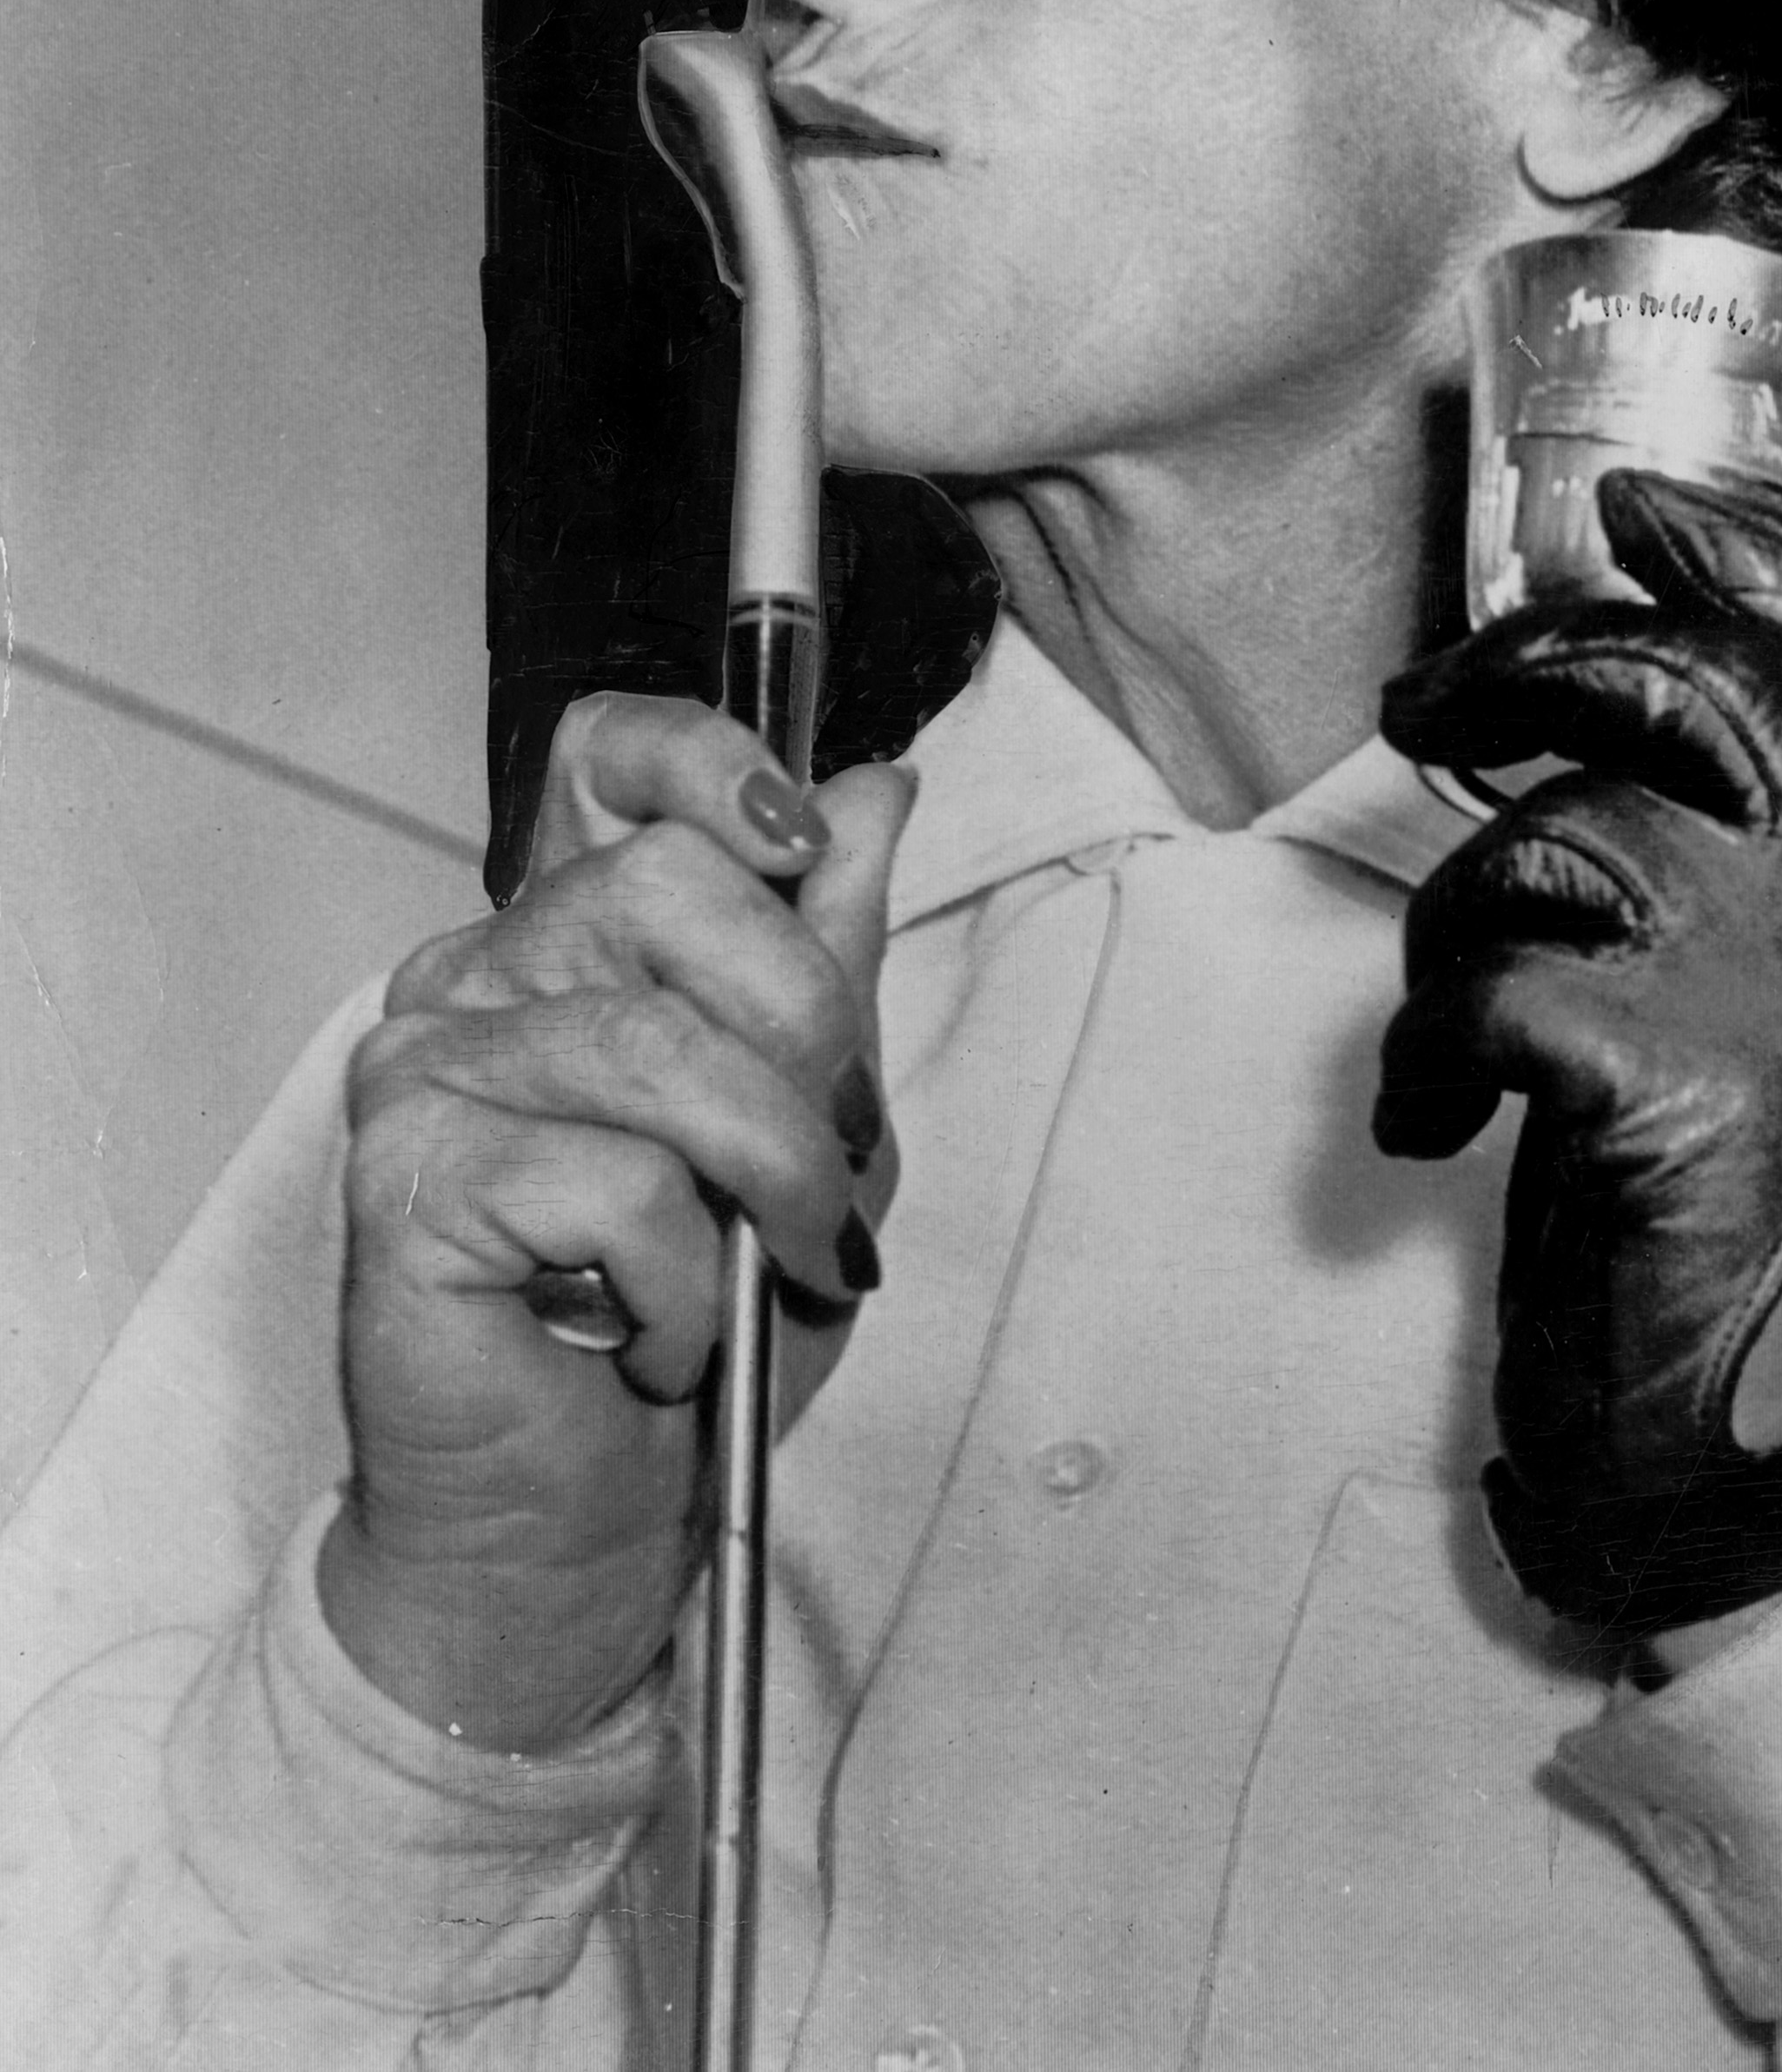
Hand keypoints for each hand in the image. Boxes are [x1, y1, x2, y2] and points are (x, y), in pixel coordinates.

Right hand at [318, 695, 912, 1751]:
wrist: (591, 1526)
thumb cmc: (702, 1321)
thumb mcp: (814, 1119)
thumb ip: (831, 952)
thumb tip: (877, 788)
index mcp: (572, 934)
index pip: (604, 757)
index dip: (706, 759)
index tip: (799, 843)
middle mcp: (477, 970)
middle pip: (661, 883)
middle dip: (804, 1023)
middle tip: (835, 1152)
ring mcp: (424, 1067)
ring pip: (651, 1044)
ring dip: (772, 1173)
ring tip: (788, 1265)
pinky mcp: (403, 1180)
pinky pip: (606, 1183)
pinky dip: (686, 1281)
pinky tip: (666, 1342)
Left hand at [1375, 471, 1781, 1641]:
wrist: (1724, 1437)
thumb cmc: (1705, 1195)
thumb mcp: (1750, 1003)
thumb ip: (1717, 860)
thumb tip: (1575, 686)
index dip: (1766, 561)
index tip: (1639, 499)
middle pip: (1696, 693)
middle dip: (1533, 665)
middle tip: (1427, 707)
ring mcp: (1778, 1003)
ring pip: (1567, 837)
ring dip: (1459, 913)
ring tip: (1449, 1017)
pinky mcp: (1677, 1091)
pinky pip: (1496, 984)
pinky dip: (1430, 1047)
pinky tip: (1434, 1122)